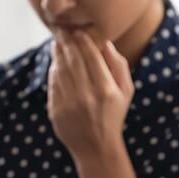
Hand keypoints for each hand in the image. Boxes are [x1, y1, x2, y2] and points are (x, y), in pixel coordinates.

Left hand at [47, 30, 133, 159]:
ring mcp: (68, 103)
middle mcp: (86, 95)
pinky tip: (55, 62)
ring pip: (60, 70)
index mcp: (106, 89)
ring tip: (57, 42)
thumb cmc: (113, 115)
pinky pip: (52, 84)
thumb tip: (105, 43)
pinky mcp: (55, 110)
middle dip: (67, 42)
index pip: (91, 57)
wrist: (96, 146)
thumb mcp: (126, 91)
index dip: (82, 41)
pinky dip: (53, 70)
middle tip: (62, 30)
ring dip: (57, 54)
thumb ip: (118, 65)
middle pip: (73, 60)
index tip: (78, 30)